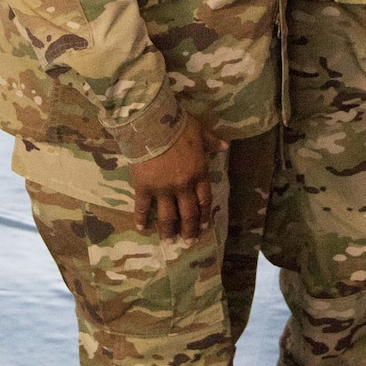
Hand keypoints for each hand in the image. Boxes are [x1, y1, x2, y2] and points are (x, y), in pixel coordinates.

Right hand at [129, 114, 226, 241]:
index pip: (204, 199)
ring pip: (167, 216)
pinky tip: (140, 227)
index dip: (204, 214)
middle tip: (188, 241)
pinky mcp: (144, 188)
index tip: (203, 226)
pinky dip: (141, 218)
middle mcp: (183, 186)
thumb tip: (225, 147)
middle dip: (189, 229)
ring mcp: (163, 189)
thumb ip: (212, 142)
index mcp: (198, 172)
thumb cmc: (179, 125)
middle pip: (188, 213)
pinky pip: (143, 207)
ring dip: (168, 230)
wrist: (154, 124)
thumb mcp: (200, 130)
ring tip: (168, 241)